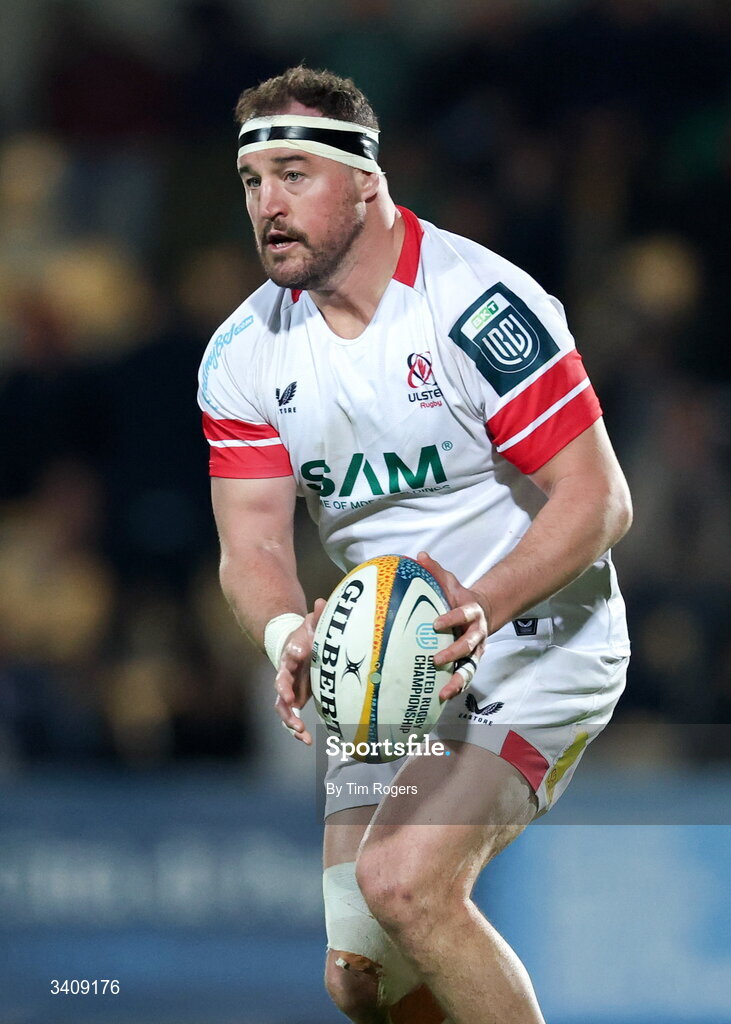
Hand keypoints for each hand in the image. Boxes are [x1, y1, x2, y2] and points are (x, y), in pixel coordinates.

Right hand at [273, 598, 325, 743]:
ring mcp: (288, 690)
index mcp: (288, 660)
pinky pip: (292, 716)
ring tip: (302, 735)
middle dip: (285, 707)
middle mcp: (284, 677)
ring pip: (283, 710)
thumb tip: (323, 601)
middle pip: (279, 695)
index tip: (288, 693)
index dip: (285, 682)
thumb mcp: (310, 624)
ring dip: (291, 723)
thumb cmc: (305, 635)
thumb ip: (317, 616)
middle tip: (294, 717)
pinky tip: (306, 740)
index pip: (283, 671)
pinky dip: (297, 728)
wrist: (294, 645)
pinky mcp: (294, 699)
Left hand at [416, 551, 489, 701]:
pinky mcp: (470, 662)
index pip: (464, 615)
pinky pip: (464, 676)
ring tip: (444, 691)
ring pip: (470, 666)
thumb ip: (435, 571)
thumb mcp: (449, 582)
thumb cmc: (459, 597)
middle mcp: (477, 633)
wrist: (481, 611)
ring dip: (458, 679)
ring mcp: (475, 650)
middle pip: (469, 645)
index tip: (435, 623)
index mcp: (472, 612)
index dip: (452, 619)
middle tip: (435, 659)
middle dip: (453, 653)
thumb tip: (419, 555)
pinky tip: (442, 697)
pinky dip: (456, 687)